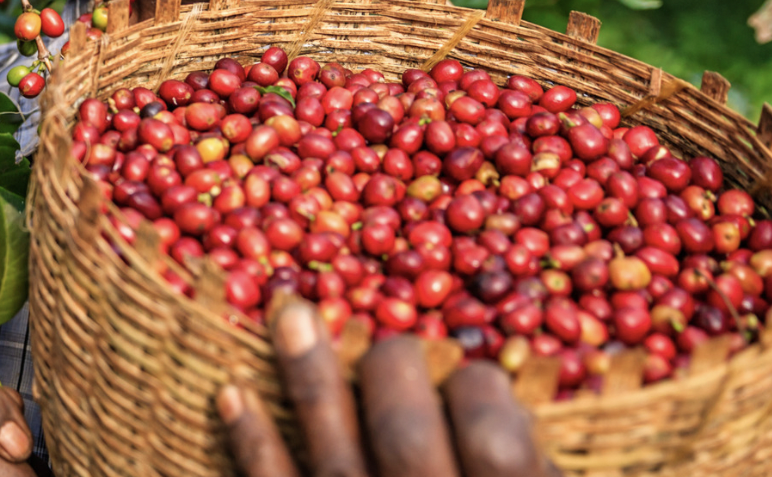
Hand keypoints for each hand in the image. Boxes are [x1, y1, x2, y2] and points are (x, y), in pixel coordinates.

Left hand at [220, 298, 561, 476]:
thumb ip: (538, 459)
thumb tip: (538, 373)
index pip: (497, 441)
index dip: (483, 395)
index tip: (476, 374)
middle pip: (406, 436)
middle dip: (396, 372)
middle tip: (395, 349)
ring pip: (331, 453)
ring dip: (308, 376)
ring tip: (290, 312)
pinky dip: (250, 441)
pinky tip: (233, 392)